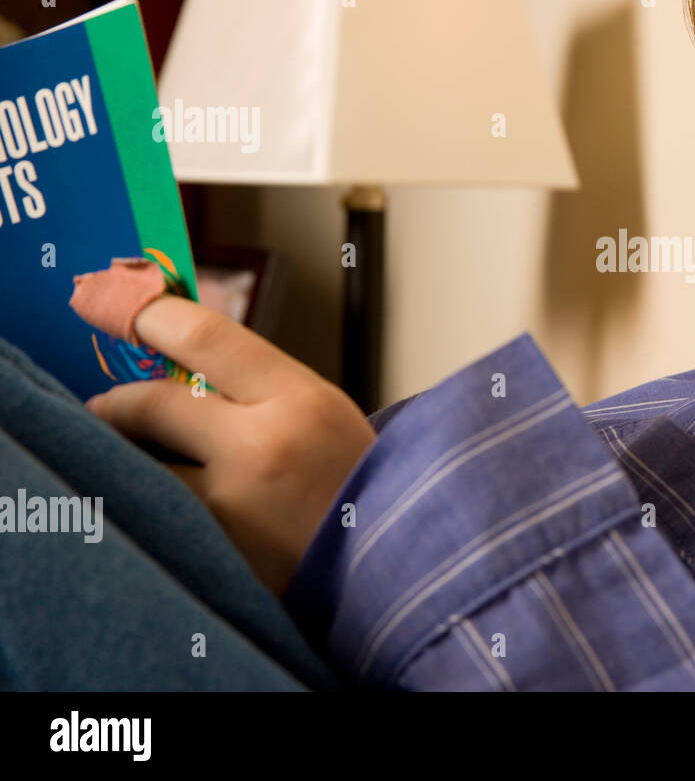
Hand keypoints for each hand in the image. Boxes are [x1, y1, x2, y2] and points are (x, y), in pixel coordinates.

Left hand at [85, 294, 376, 595]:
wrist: (399, 572)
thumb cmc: (366, 488)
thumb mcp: (328, 417)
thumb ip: (261, 390)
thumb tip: (178, 361)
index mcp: (303, 404)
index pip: (204, 338)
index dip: (151, 318)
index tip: (122, 312)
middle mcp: (262, 452)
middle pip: (152, 404)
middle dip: (117, 404)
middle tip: (105, 407)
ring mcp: (230, 514)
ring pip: (141, 470)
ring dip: (128, 462)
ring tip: (135, 464)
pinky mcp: (213, 562)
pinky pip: (160, 520)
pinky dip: (154, 509)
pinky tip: (170, 511)